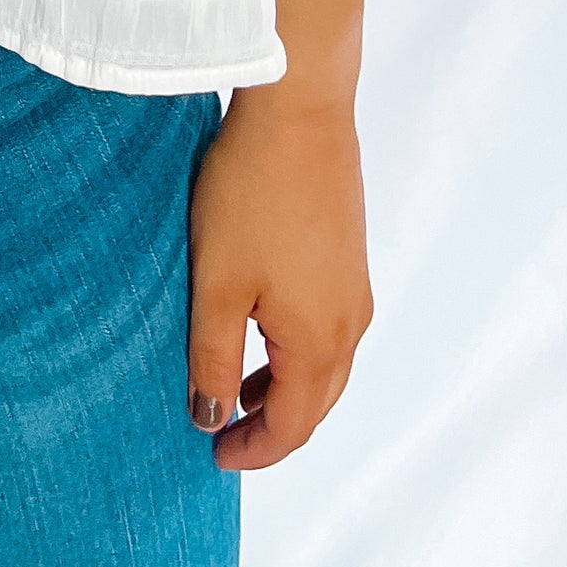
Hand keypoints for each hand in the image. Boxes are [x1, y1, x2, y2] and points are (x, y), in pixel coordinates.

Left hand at [187, 89, 373, 468]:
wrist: (299, 109)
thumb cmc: (250, 194)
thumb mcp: (217, 285)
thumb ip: (213, 359)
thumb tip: (211, 418)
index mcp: (320, 341)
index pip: (293, 425)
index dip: (255, 451)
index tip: (214, 457)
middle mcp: (350, 321)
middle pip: (316, 401)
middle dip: (272, 426)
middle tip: (224, 433)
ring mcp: (355, 286)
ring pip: (325, 363)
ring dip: (284, 385)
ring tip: (235, 385)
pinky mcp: (349, 253)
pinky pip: (328, 325)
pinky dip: (296, 347)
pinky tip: (260, 324)